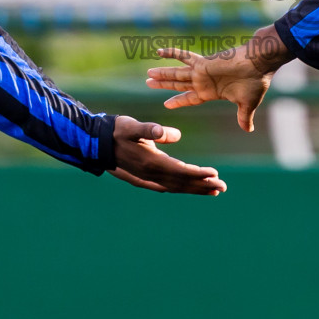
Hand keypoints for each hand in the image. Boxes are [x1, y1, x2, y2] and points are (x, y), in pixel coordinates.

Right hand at [109, 116, 225, 194]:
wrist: (95, 142)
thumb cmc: (116, 130)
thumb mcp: (133, 126)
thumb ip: (150, 130)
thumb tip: (172, 134)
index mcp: (150, 162)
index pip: (180, 171)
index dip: (198, 175)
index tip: (215, 175)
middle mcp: (149, 175)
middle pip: (181, 183)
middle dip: (202, 186)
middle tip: (222, 188)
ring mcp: (145, 178)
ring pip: (175, 187)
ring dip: (194, 189)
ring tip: (212, 191)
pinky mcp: (142, 178)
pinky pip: (165, 187)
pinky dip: (180, 188)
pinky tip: (187, 189)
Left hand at [145, 25, 291, 131]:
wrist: (259, 64)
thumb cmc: (255, 83)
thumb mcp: (247, 104)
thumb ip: (243, 117)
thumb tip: (248, 130)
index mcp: (211, 92)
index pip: (190, 97)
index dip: (178, 101)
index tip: (166, 104)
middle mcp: (203, 81)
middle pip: (178, 84)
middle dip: (164, 84)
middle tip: (148, 83)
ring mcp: (202, 72)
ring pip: (177, 73)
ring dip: (163, 73)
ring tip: (148, 74)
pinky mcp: (203, 63)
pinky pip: (184, 57)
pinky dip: (172, 53)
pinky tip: (159, 51)